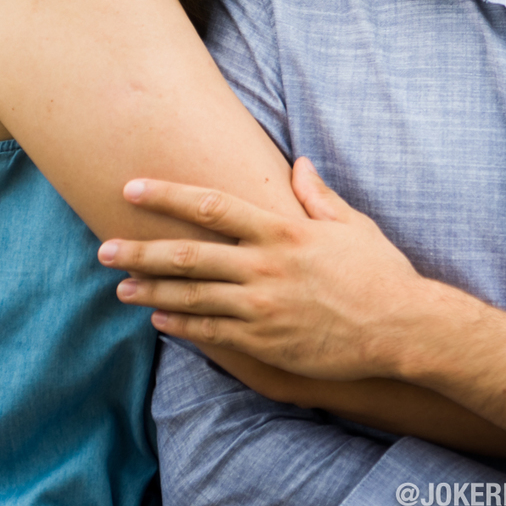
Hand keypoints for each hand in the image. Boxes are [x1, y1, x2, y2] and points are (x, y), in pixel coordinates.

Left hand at [98, 157, 425, 379]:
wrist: (401, 326)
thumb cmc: (380, 272)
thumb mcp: (352, 225)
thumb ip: (317, 195)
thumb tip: (298, 163)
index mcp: (284, 232)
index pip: (213, 206)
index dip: (168, 195)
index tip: (132, 188)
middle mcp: (266, 267)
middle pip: (188, 255)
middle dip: (140, 251)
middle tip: (103, 249)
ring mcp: (263, 307)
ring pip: (192, 297)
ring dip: (151, 292)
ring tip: (121, 288)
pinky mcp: (266, 342)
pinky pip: (213, 332)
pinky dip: (182, 326)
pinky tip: (160, 321)